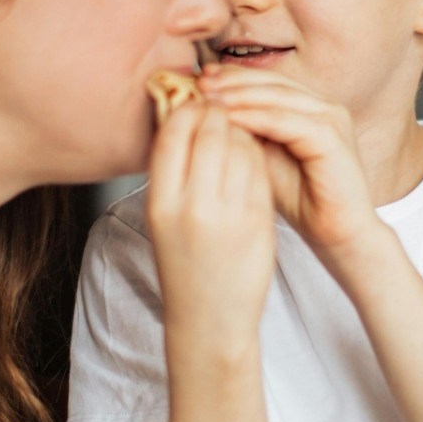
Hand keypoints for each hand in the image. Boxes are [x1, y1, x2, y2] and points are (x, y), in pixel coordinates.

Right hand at [146, 101, 274, 346]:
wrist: (210, 318)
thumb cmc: (185, 263)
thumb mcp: (163, 217)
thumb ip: (173, 170)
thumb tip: (184, 112)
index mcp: (161, 202)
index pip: (175, 130)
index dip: (188, 107)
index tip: (195, 103)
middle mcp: (193, 206)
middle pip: (211, 130)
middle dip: (219, 112)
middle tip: (222, 107)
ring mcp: (230, 214)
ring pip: (241, 144)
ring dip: (241, 129)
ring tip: (236, 132)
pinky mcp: (259, 220)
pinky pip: (261, 168)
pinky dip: (257, 152)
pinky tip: (253, 156)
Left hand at [199, 66, 378, 271]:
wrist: (337, 235)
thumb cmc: (301, 202)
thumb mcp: (263, 160)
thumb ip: (244, 133)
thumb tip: (205, 113)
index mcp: (309, 108)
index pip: (266, 81)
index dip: (231, 77)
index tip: (196, 79)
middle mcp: (323, 107)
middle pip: (272, 81)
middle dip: (232, 81)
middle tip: (198, 84)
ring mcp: (331, 119)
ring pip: (278, 96)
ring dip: (240, 95)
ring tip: (207, 99)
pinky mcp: (332, 138)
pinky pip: (288, 121)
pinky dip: (257, 118)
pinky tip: (230, 119)